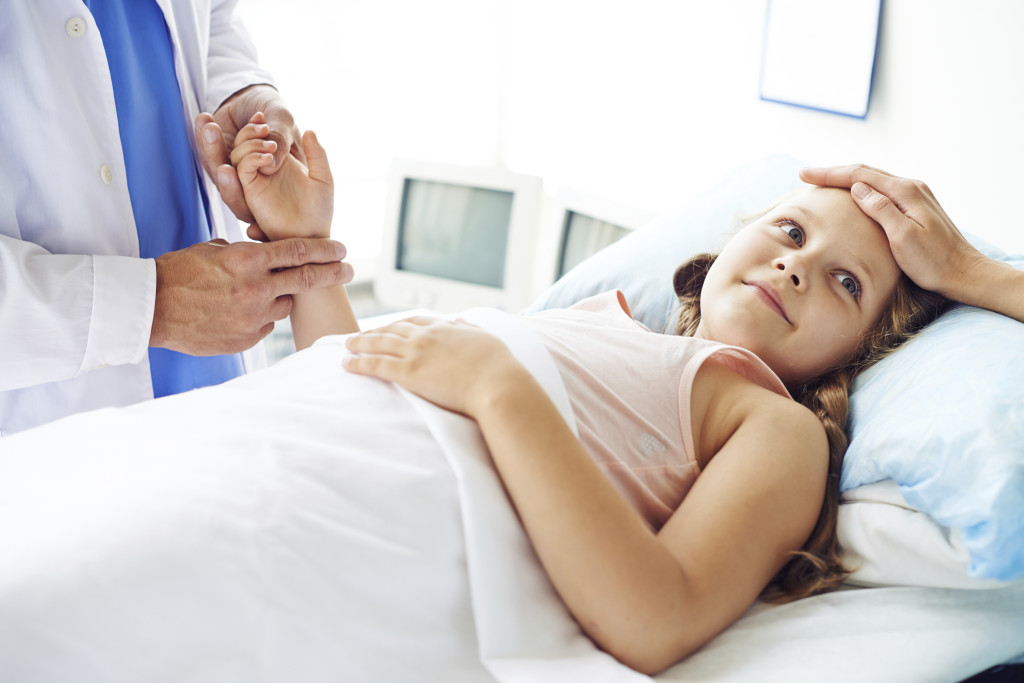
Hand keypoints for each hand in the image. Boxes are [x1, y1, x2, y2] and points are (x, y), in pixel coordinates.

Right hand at [151, 238, 352, 354]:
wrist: (152, 308)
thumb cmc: (180, 273)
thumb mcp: (215, 250)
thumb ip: (248, 254)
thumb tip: (269, 254)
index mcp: (248, 261)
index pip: (299, 252)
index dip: (325, 251)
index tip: (342, 250)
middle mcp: (256, 289)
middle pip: (306, 280)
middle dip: (332, 274)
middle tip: (348, 271)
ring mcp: (253, 317)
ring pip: (283, 304)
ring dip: (280, 297)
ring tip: (254, 293)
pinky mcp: (246, 339)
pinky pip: (265, 325)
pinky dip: (260, 317)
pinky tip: (238, 312)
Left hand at [195, 84, 302, 222]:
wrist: (255, 97)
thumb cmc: (275, 112)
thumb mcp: (283, 121)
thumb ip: (280, 141)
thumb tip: (271, 163)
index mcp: (277, 184)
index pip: (265, 209)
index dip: (253, 210)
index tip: (247, 188)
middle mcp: (253, 183)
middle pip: (238, 197)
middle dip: (228, 185)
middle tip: (224, 170)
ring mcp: (234, 171)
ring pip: (219, 174)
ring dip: (213, 152)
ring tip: (211, 128)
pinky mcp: (217, 157)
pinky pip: (207, 153)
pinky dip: (204, 136)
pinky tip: (206, 119)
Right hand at [232, 112, 332, 240]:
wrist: (312, 236)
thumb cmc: (319, 211)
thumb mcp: (323, 178)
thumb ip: (317, 155)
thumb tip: (310, 131)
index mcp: (275, 164)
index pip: (255, 139)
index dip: (254, 125)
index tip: (261, 115)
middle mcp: (261, 171)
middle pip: (238, 145)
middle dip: (244, 130)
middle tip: (260, 122)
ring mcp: (254, 181)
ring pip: (236, 156)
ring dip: (247, 143)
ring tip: (268, 144)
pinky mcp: (251, 193)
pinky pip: (242, 171)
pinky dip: (251, 159)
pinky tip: (268, 158)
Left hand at [342, 317, 529, 416]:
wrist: (498, 385)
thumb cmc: (499, 366)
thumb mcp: (486, 337)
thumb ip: (470, 328)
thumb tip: (462, 320)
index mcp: (445, 326)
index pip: (413, 320)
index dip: (396, 323)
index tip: (387, 327)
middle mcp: (426, 335)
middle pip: (391, 329)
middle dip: (372, 332)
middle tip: (358, 336)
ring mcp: (415, 352)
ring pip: (378, 343)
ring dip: (359, 344)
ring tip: (346, 346)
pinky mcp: (408, 373)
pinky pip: (375, 365)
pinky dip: (358, 363)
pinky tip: (346, 363)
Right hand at [799, 164, 987, 295]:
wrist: (964, 272)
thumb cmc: (933, 262)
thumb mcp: (903, 238)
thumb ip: (880, 209)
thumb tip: (857, 189)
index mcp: (905, 192)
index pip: (859, 175)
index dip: (829, 174)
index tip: (804, 175)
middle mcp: (911, 187)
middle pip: (865, 172)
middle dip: (833, 173)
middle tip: (806, 176)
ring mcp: (915, 195)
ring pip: (873, 179)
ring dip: (846, 179)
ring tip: (822, 182)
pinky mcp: (916, 206)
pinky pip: (882, 189)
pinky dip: (861, 188)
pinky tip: (852, 194)